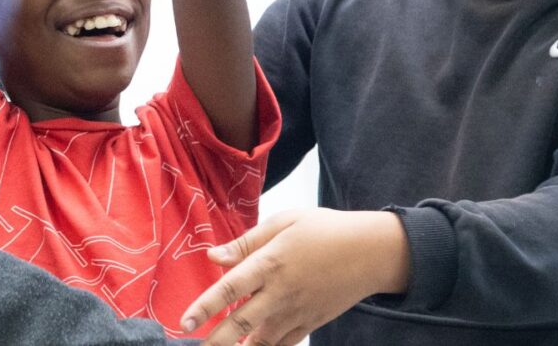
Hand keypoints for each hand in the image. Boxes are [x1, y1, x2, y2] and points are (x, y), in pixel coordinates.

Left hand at [181, 209, 412, 345]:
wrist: (372, 252)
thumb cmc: (325, 229)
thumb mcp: (284, 222)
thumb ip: (246, 242)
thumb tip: (213, 257)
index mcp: (271, 262)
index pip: (231, 287)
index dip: (206, 305)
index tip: (184, 321)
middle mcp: (282, 291)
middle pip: (243, 322)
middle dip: (216, 340)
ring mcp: (297, 310)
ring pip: (262, 339)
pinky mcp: (311, 322)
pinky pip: (284, 343)